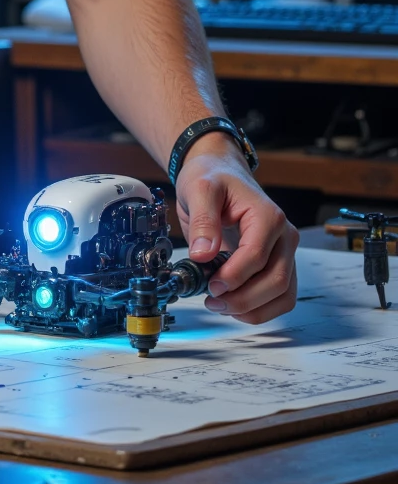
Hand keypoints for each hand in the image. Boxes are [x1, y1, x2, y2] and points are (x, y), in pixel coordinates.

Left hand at [174, 139, 298, 323]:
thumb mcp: (199, 190)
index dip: (233, 276)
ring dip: (254, 310)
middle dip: (243, 299)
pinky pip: (281, 297)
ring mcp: (285, 252)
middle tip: (212, 302)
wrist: (219, 173)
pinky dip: (261, 309)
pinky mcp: (280, 264)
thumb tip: (203, 256)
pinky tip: (234, 307)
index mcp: (268, 215)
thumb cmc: (212, 178)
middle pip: (276, 280)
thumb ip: (203, 221)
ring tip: (221, 307)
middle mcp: (284, 235)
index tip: (210, 285)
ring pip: (284, 295)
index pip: (257, 255)